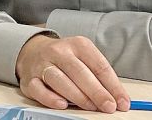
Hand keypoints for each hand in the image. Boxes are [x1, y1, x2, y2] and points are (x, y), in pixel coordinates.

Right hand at [15, 35, 129, 112]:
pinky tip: (62, 104)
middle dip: (97, 92)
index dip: (113, 85)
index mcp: (78, 45)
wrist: (32, 52)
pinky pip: (38, 89)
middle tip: (109, 106)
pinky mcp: (29, 79)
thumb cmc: (65, 59)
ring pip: (59, 79)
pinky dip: (50, 98)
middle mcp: (59, 52)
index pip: (98, 65)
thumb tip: (118, 99)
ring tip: (91, 107)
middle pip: (79, 72)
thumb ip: (99, 77)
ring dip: (77, 96)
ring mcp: (42, 64)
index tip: (122, 102)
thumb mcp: (84, 59)